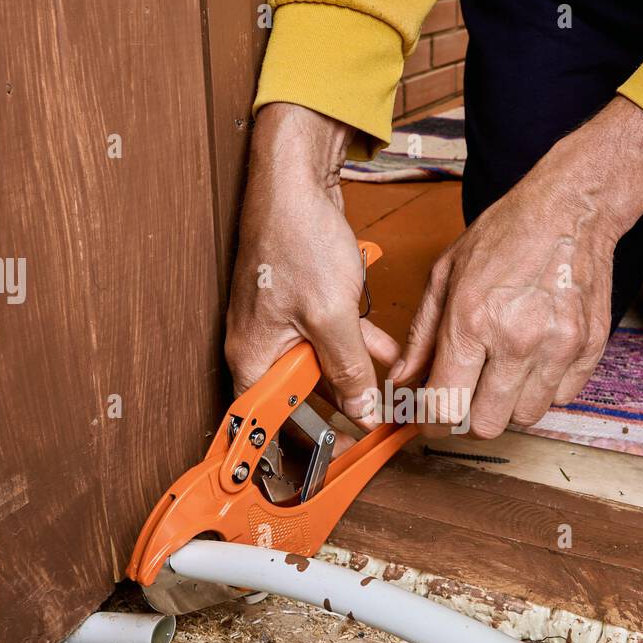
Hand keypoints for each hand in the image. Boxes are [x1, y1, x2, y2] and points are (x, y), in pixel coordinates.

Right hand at [225, 103, 398, 426]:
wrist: (295, 180)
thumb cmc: (295, 239)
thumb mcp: (332, 317)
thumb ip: (348, 370)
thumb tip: (361, 410)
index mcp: (253, 358)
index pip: (268, 421)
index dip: (298, 446)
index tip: (331, 462)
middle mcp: (261, 346)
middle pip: (301, 397)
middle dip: (342, 405)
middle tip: (376, 421)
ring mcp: (281, 324)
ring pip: (322, 366)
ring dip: (356, 372)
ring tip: (390, 388)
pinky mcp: (301, 303)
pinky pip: (331, 337)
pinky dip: (357, 343)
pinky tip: (386, 350)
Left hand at [391, 97, 642, 437]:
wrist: (570, 209)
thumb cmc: (505, 234)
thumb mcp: (445, 275)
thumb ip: (421, 335)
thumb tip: (402, 380)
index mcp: (472, 321)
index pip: (446, 406)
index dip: (433, 421)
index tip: (432, 417)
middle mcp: (517, 340)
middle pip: (487, 425)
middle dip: (471, 417)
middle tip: (468, 393)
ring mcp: (558, 347)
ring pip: (526, 416)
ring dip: (510, 403)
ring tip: (504, 370)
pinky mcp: (589, 348)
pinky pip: (562, 398)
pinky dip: (545, 388)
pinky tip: (536, 358)